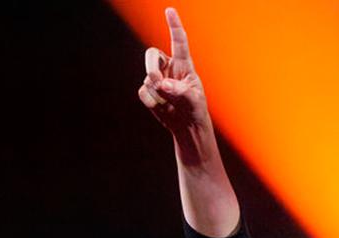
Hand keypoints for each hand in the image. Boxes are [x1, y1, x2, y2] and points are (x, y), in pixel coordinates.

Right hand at [138, 7, 208, 133]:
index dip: (174, 25)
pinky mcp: (148, 89)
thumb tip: (163, 84)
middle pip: (152, 55)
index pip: (178, 41)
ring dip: (159, 94)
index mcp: (184, 64)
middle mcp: (168, 67)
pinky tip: (162, 107)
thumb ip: (181, 91)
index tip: (170, 10)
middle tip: (158, 82)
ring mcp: (156, 78)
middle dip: (151, 67)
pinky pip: (144, 93)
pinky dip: (153, 103)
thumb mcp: (194, 100)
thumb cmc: (194, 108)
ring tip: (171, 104)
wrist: (186, 125)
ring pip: (148, 79)